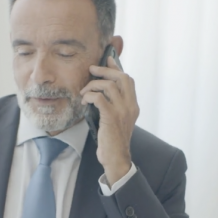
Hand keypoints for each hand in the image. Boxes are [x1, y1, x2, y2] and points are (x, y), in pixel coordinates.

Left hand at [80, 56, 138, 186]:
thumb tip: (101, 92)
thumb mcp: (118, 120)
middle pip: (121, 78)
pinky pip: (99, 98)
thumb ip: (115, 106)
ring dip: (93, 85)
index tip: (107, 59)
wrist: (116, 157)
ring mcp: (122, 111)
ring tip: (84, 91)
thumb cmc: (113, 140)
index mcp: (133, 105)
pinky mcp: (111, 117)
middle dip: (105, 70)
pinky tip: (84, 100)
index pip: (128, 80)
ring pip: (109, 86)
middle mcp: (130, 106)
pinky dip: (90, 96)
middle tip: (92, 69)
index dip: (117, 68)